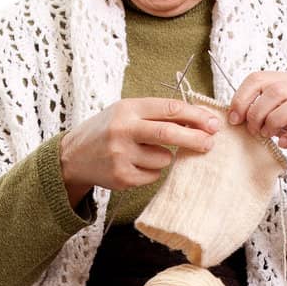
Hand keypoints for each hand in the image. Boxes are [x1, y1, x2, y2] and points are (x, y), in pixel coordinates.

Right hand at [59, 96, 220, 204]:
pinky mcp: (122, 177)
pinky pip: (153, 175)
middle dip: (195, 138)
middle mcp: (123, 130)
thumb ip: (157, 114)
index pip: (170, 109)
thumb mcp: (126, 112)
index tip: (213, 122)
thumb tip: (198, 121)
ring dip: (165, 157)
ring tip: (145, 153)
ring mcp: (121, 155)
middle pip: (170, 134)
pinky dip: (152, 171)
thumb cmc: (108, 130)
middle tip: (210, 142)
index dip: (195, 116)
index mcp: (127, 108)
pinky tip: (134, 164)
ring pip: (164, 159)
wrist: (73, 156)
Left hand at [227, 71, 286, 191]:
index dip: (241, 98)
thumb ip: (260, 110)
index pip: (257, 79)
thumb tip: (234, 116)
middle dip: (257, 113)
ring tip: (268, 135)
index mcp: (286, 81)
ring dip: (274, 122)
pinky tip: (285, 143)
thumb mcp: (277, 113)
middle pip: (274, 91)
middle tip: (254, 130)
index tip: (235, 119)